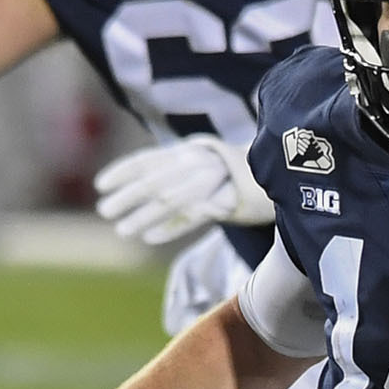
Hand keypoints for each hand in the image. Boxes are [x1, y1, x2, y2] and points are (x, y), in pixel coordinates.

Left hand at [93, 133, 273, 245]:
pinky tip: (149, 237)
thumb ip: (179, 175)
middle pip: (156, 180)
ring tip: (122, 230)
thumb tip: (145, 193)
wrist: (288, 175)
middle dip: (127, 196)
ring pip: (171, 199)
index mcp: (192, 151)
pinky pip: (194, 215)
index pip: (150, 159)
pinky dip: (171, 227)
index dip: (124, 171)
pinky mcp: (230, 202)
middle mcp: (200, 162)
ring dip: (143, 215)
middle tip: (104, 211)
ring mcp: (215, 182)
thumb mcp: (206, 167)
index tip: (100, 185)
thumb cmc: (240, 176)